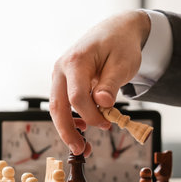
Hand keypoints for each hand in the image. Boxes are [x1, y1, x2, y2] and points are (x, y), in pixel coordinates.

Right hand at [50, 10, 150, 155]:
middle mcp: (62, 68)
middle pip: (58, 106)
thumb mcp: (123, 63)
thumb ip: (112, 84)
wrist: (116, 31)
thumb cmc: (121, 45)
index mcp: (76, 61)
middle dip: (68, 131)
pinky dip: (72, 117)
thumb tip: (102, 104)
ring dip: (68, 128)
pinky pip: (63, 102)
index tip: (108, 125)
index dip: (91, 116)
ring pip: (57, 107)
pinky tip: (83, 127)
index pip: (77, 97)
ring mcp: (60, 74)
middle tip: (81, 150)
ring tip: (83, 146)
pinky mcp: (65, 81)